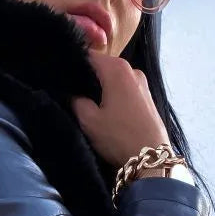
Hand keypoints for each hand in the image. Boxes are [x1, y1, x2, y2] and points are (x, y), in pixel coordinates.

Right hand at [71, 49, 171, 169]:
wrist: (151, 158)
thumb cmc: (118, 137)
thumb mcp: (89, 121)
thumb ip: (76, 101)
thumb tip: (71, 93)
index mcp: (117, 68)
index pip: (88, 56)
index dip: (74, 67)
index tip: (63, 81)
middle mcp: (132, 69)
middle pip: (103, 67)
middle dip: (88, 79)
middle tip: (75, 96)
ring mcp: (143, 84)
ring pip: (115, 80)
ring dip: (102, 90)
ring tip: (91, 106)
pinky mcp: (148, 98)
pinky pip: (125, 90)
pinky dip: (115, 96)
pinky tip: (109, 112)